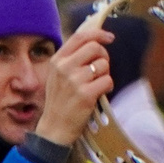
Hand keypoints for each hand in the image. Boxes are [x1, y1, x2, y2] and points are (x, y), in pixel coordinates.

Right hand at [35, 22, 116, 145]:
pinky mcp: (86, 94)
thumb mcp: (57, 75)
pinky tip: (99, 94)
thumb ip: (72, 58)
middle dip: (104, 56)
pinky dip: (108, 87)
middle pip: (95, 47)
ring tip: (96, 85)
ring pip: (104, 65)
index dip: (99, 33)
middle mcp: (64, 67)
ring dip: (105, 74)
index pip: (81, 36)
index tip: (109, 37)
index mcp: (57, 60)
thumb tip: (95, 41)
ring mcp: (75, 81)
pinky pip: (107, 80)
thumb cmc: (59, 101)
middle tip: (101, 69)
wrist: (54, 128)